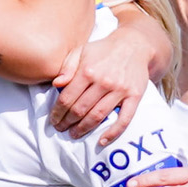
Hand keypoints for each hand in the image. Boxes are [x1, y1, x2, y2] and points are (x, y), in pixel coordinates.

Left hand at [49, 19, 151, 139]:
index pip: (67, 98)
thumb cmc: (104, 50)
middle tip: (60, 128)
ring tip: (74, 134)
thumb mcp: (82, 51)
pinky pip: (124, 119)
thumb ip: (68, 67)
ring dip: (83, 128)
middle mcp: (103, 81)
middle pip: (80, 109)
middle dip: (67, 122)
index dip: (57, 112)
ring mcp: (120, 90)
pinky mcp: (134, 96)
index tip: (53, 119)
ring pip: (98, 116)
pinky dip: (113, 132)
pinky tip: (102, 141)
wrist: (134, 45)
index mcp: (88, 70)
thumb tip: (56, 84)